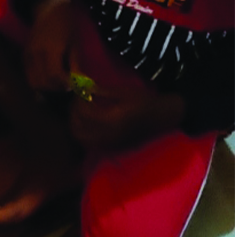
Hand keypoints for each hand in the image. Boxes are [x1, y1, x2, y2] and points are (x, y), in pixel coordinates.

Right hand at [24, 0, 78, 92]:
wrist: (49, 9)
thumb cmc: (66, 23)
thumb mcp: (75, 43)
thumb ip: (75, 63)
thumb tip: (79, 82)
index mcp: (51, 50)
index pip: (54, 76)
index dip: (64, 84)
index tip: (73, 85)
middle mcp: (36, 55)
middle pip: (42, 82)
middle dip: (54, 88)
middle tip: (66, 86)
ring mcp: (27, 56)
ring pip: (33, 81)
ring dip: (45, 86)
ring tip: (57, 82)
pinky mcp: (24, 56)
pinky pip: (29, 74)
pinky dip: (38, 80)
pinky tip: (49, 76)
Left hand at [69, 87, 183, 150]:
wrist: (163, 117)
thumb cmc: (145, 101)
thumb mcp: (124, 92)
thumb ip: (102, 92)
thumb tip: (84, 89)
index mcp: (113, 119)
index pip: (84, 113)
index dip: (78, 102)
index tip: (78, 93)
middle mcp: (109, 135)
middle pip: (78, 129)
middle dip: (73, 115)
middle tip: (76, 104)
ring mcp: (110, 144)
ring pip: (81, 139)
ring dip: (76, 126)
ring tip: (80, 113)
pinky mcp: (112, 147)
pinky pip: (90, 144)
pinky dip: (84, 135)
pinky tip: (87, 124)